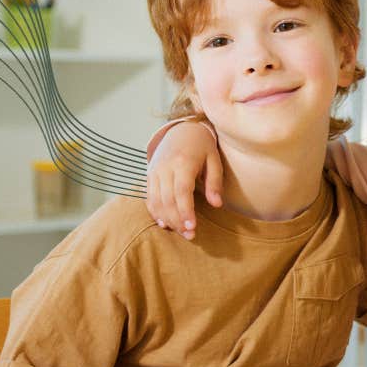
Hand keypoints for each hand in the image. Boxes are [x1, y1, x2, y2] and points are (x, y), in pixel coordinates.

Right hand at [146, 121, 222, 239]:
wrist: (181, 130)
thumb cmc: (202, 147)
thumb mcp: (214, 160)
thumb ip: (215, 182)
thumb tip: (217, 204)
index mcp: (183, 162)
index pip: (182, 191)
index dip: (186, 210)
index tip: (192, 227)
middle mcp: (165, 167)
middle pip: (168, 199)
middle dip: (178, 219)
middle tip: (190, 235)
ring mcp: (154, 171)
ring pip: (156, 200)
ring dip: (167, 219)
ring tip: (181, 232)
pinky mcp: (149, 175)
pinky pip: (149, 196)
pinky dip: (155, 211)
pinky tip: (164, 223)